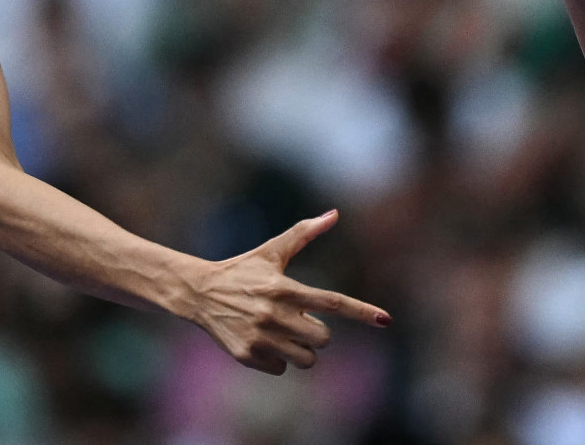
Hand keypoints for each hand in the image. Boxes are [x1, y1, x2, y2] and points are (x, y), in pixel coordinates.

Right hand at [185, 209, 390, 373]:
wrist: (199, 292)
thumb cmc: (242, 270)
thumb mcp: (272, 252)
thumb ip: (304, 234)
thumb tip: (334, 214)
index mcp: (286, 288)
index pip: (333, 302)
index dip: (361, 311)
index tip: (385, 320)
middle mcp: (275, 314)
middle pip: (323, 338)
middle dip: (316, 332)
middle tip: (298, 320)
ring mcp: (261, 337)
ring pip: (305, 359)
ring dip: (300, 349)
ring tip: (282, 333)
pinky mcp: (247, 356)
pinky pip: (281, 369)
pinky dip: (277, 360)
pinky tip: (261, 341)